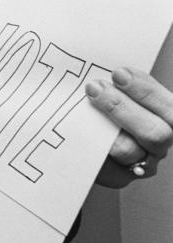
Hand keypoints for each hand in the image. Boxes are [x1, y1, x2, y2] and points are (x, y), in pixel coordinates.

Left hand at [86, 66, 172, 187]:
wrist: (88, 136)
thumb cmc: (110, 105)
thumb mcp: (122, 90)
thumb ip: (123, 82)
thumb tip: (106, 65)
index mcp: (169, 118)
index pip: (172, 110)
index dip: (147, 91)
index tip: (119, 73)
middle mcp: (160, 144)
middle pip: (156, 134)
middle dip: (123, 108)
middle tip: (96, 88)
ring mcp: (142, 163)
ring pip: (130, 151)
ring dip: (104, 127)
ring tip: (83, 105)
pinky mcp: (119, 176)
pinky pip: (107, 168)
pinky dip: (91, 146)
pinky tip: (78, 129)